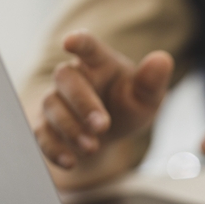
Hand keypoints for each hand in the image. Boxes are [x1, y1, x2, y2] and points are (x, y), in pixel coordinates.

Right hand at [31, 30, 172, 187]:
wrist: (108, 133)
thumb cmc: (126, 105)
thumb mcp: (147, 98)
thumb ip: (153, 81)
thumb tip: (162, 60)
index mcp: (98, 63)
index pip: (88, 46)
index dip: (79, 42)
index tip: (70, 42)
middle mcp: (73, 77)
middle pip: (66, 79)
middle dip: (83, 103)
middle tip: (102, 125)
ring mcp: (57, 100)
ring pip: (52, 106)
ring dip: (70, 128)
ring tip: (92, 146)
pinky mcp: (47, 125)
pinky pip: (42, 134)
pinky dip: (54, 148)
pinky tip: (70, 161)